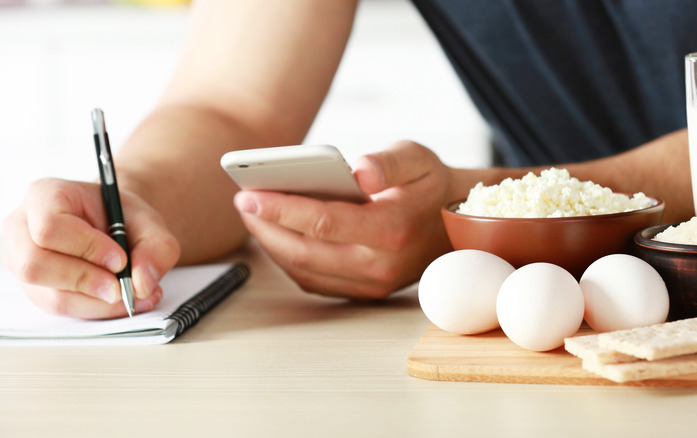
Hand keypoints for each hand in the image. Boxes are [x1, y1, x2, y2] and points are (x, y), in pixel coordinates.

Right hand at [4, 178, 180, 318]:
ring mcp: (22, 261)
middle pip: (35, 265)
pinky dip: (96, 309)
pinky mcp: (36, 289)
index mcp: (44, 195)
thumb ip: (156, 248)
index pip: (50, 226)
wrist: (118, 226)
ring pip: (50, 295)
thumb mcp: (150, 222)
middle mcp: (22, 228)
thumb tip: (142, 283)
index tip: (120, 260)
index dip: (86, 248)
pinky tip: (122, 300)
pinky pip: (62, 308)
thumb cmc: (124, 217)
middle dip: (85, 281)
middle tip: (122, 287)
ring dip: (97, 302)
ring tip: (133, 294)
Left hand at [233, 140, 454, 298]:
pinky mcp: (363, 292)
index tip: (249, 195)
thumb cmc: (429, 186)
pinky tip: (275, 235)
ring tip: (252, 216)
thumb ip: (388, 162)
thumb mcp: (418, 158)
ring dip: (272, 245)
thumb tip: (359, 170)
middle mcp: (380, 265)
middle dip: (265, 227)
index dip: (282, 209)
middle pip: (305, 252)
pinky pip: (314, 280)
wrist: (454, 225)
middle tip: (242, 202)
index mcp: (393, 229)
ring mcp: (371, 284)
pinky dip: (288, 260)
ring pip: (304, 271)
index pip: (325, 222)